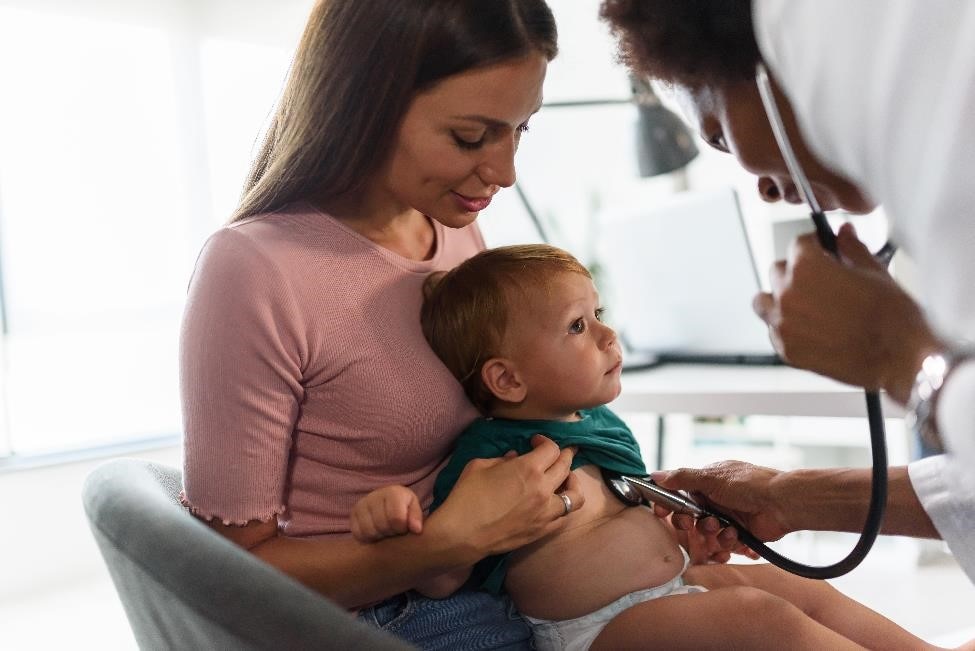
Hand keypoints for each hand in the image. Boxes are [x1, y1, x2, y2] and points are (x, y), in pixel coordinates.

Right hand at [350, 485, 422, 542]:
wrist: (386, 503)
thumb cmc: (404, 507)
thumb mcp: (414, 508)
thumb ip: (416, 518)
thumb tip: (416, 529)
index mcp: (393, 492)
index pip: (396, 518)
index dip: (401, 528)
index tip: (404, 528)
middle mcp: (375, 495)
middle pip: (381, 526)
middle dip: (390, 533)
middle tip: (394, 531)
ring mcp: (361, 504)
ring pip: (368, 531)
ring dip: (378, 536)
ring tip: (385, 532)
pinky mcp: (353, 514)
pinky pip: (357, 533)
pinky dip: (367, 538)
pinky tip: (375, 533)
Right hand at [425, 434, 583, 560]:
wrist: (462, 534)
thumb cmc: (467, 496)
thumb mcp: (480, 466)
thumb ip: (502, 459)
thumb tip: (514, 459)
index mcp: (529, 469)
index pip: (552, 449)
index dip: (545, 441)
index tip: (535, 443)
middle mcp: (544, 489)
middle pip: (566, 467)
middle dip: (564, 456)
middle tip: (558, 454)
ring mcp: (546, 513)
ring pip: (575, 495)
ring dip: (572, 483)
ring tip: (564, 480)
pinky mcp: (543, 531)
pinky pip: (565, 517)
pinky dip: (564, 506)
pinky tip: (556, 503)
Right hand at [652, 461, 792, 544]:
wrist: (783, 504)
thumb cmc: (750, 484)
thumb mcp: (712, 478)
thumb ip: (682, 478)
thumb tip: (656, 475)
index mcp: (709, 481)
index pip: (680, 493)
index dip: (670, 504)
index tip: (661, 513)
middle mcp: (717, 499)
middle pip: (690, 517)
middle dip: (691, 523)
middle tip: (695, 523)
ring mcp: (728, 517)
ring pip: (706, 533)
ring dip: (713, 533)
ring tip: (726, 528)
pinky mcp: (740, 534)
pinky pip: (724, 544)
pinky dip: (729, 541)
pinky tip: (738, 535)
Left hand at [753, 223, 939, 402]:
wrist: (899, 358)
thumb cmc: (892, 317)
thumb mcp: (874, 272)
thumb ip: (851, 249)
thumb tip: (843, 234)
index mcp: (806, 266)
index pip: (798, 244)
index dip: (814, 247)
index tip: (823, 252)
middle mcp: (787, 293)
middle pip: (778, 271)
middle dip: (796, 272)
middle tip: (819, 282)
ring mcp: (782, 323)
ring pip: (764, 302)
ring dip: (779, 299)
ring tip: (806, 305)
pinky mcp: (786, 349)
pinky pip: (774, 331)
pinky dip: (786, 327)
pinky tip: (810, 330)